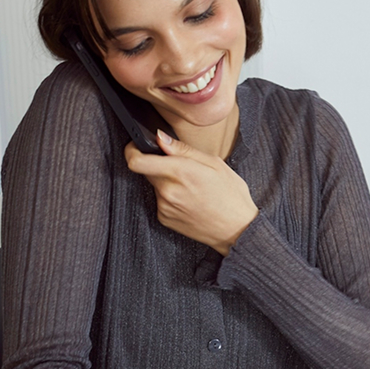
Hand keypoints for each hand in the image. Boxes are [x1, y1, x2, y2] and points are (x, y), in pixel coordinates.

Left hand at [125, 130, 257, 254]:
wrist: (237, 230)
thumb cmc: (231, 196)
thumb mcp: (214, 164)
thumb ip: (183, 149)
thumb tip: (161, 138)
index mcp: (180, 172)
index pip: (136, 160)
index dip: (132, 150)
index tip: (137, 146)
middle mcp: (168, 191)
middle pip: (146, 170)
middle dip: (157, 164)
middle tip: (179, 168)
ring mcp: (165, 207)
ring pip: (155, 185)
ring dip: (166, 182)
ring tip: (191, 188)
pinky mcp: (164, 219)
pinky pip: (160, 200)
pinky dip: (170, 197)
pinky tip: (189, 201)